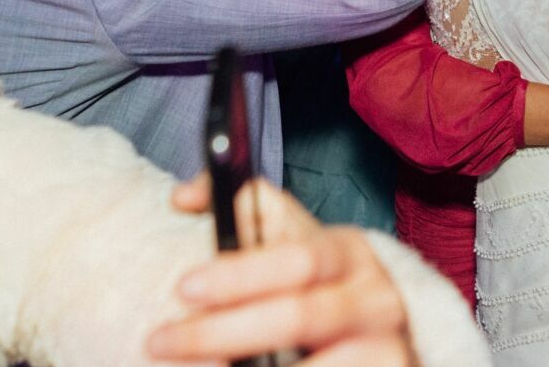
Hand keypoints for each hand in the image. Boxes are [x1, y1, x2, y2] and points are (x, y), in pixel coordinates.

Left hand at [151, 175, 415, 365]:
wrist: (378, 341)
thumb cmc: (319, 289)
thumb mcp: (294, 245)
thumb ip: (247, 213)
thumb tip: (182, 198)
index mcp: (348, 252)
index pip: (297, 258)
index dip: (239, 275)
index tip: (183, 288)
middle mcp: (374, 298)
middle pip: (297, 316)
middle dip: (220, 333)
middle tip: (162, 341)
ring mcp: (387, 346)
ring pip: (312, 366)